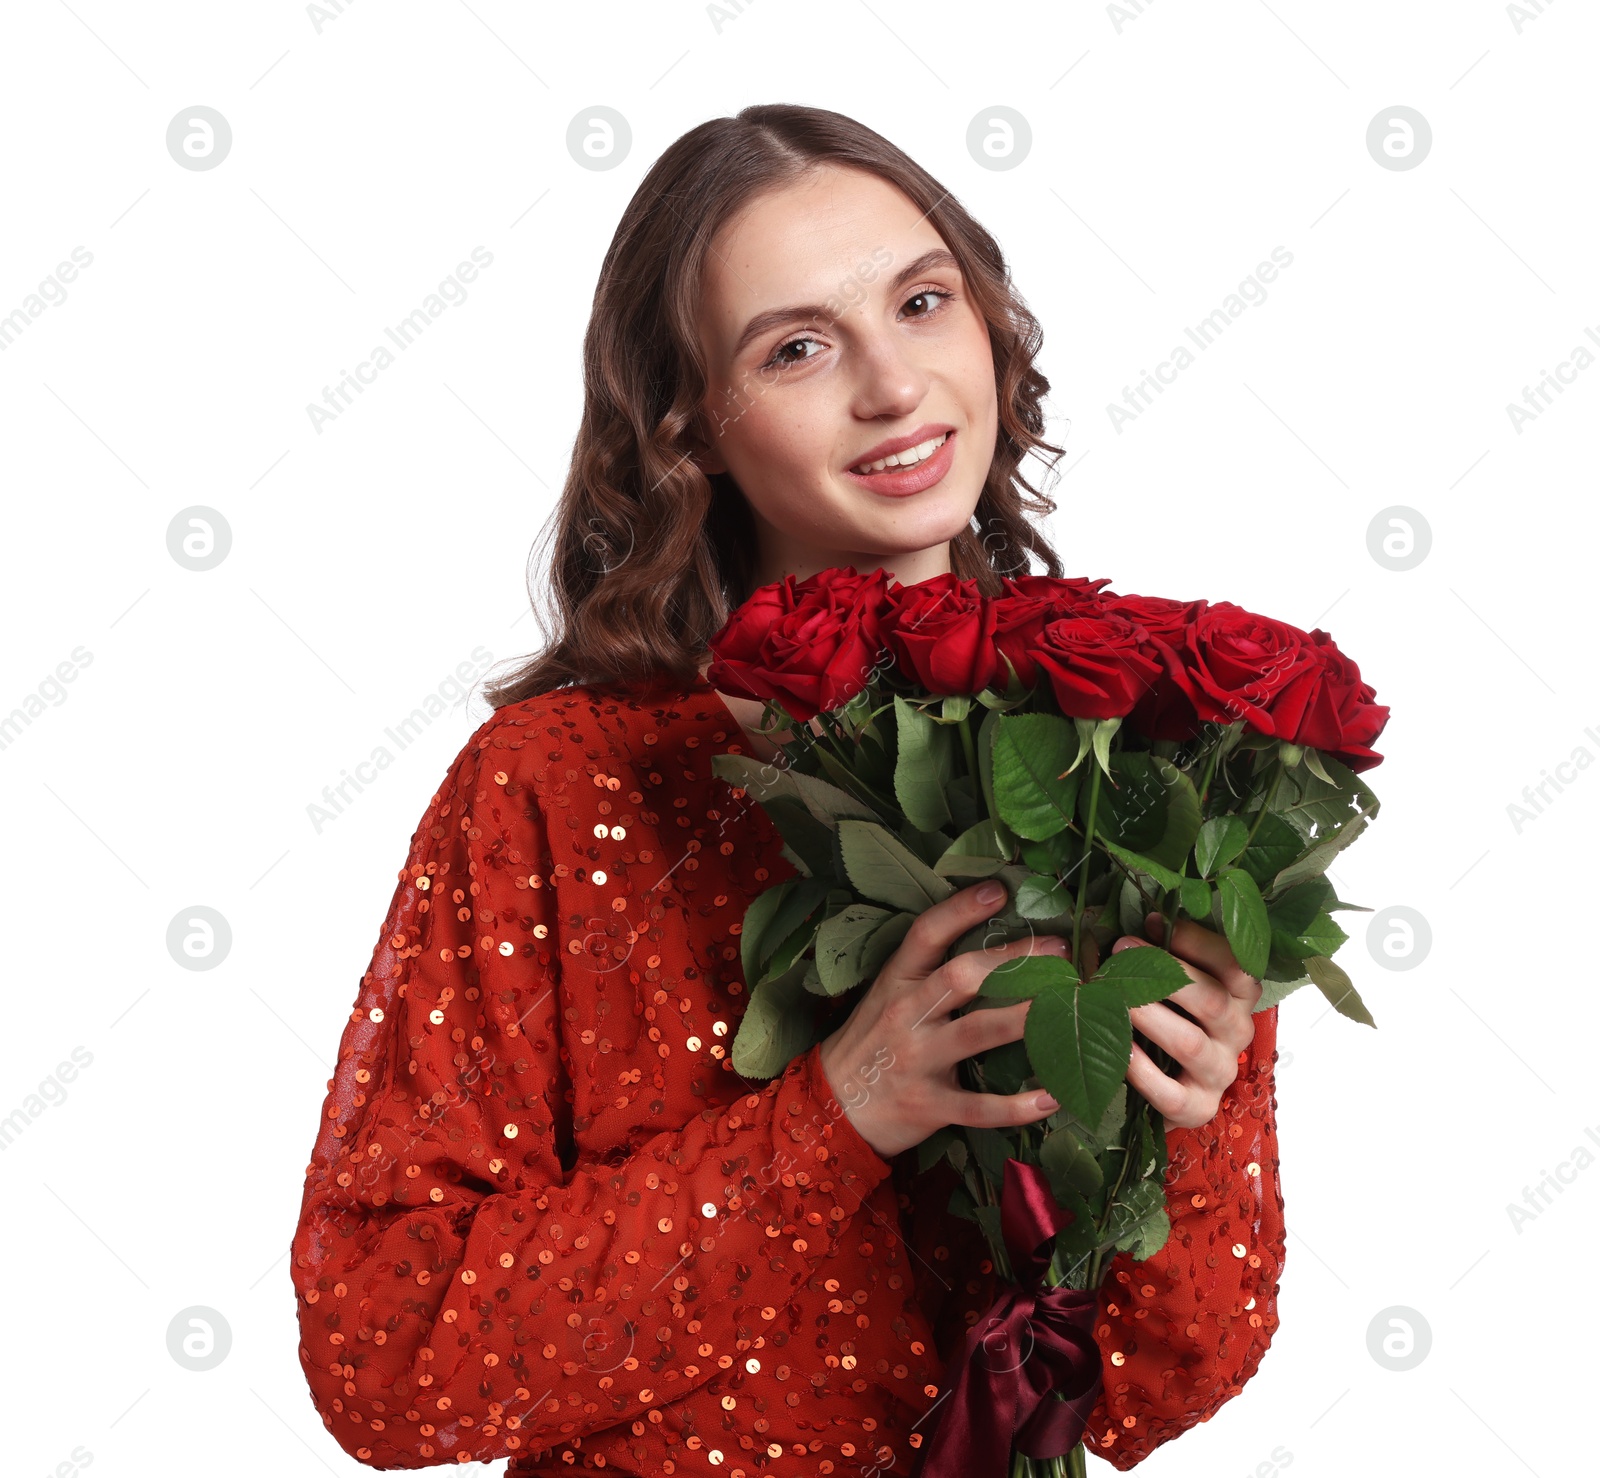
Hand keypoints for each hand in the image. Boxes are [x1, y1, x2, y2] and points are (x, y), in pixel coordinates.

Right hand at [817, 880, 1070, 1160]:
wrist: (834, 1108)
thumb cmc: (872, 1042)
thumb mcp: (888, 997)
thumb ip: (929, 974)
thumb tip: (996, 946)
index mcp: (897, 982)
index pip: (926, 935)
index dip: (961, 910)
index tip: (999, 891)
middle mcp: (908, 1015)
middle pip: (962, 976)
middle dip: (1014, 960)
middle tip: (1060, 950)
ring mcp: (919, 1060)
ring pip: (978, 1032)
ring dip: (1026, 1017)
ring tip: (1067, 1006)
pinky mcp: (930, 1105)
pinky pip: (980, 1106)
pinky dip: (1018, 1105)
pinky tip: (1054, 1097)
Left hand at [1114, 911, 1261, 1130]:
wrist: (1167, 1085)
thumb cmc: (1168, 1014)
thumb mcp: (1176, 980)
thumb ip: (1169, 952)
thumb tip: (1151, 919)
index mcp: (1239, 996)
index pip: (1236, 964)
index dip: (1196, 940)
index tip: (1152, 921)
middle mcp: (1238, 1032)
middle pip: (1213, 1000)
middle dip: (1165, 973)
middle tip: (1119, 951)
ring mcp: (1220, 1073)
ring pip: (1190, 1043)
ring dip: (1150, 1017)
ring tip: (1114, 997)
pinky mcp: (1197, 1108)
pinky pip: (1171, 1094)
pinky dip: (1142, 1072)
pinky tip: (1119, 1051)